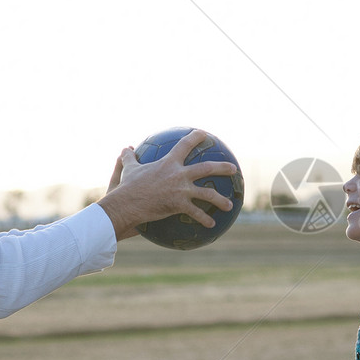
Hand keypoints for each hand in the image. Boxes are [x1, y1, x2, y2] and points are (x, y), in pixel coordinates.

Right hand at [98, 129, 237, 239]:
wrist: (127, 203)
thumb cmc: (127, 186)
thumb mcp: (128, 169)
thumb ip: (129, 158)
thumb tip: (125, 148)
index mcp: (169, 162)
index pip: (185, 145)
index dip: (196, 137)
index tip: (204, 134)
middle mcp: (179, 174)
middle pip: (206, 168)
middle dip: (222, 167)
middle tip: (234, 169)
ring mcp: (181, 190)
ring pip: (208, 193)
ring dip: (220, 200)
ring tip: (230, 206)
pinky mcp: (179, 205)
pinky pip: (196, 213)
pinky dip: (204, 219)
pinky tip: (211, 225)